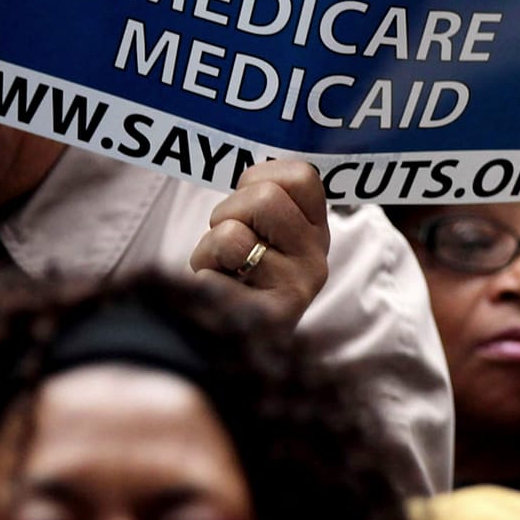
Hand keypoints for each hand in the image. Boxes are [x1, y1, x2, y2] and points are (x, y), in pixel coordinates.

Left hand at [190, 160, 329, 326]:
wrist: (235, 345)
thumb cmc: (240, 282)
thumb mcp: (265, 239)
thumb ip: (265, 204)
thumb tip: (250, 174)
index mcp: (316, 233)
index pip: (301, 176)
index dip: (260, 179)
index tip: (250, 209)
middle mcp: (316, 259)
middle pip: (265, 197)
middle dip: (228, 213)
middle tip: (231, 246)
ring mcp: (296, 287)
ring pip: (233, 233)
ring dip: (210, 248)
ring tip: (224, 271)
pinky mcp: (268, 315)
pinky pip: (214, 271)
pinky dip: (203, 276)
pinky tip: (220, 293)